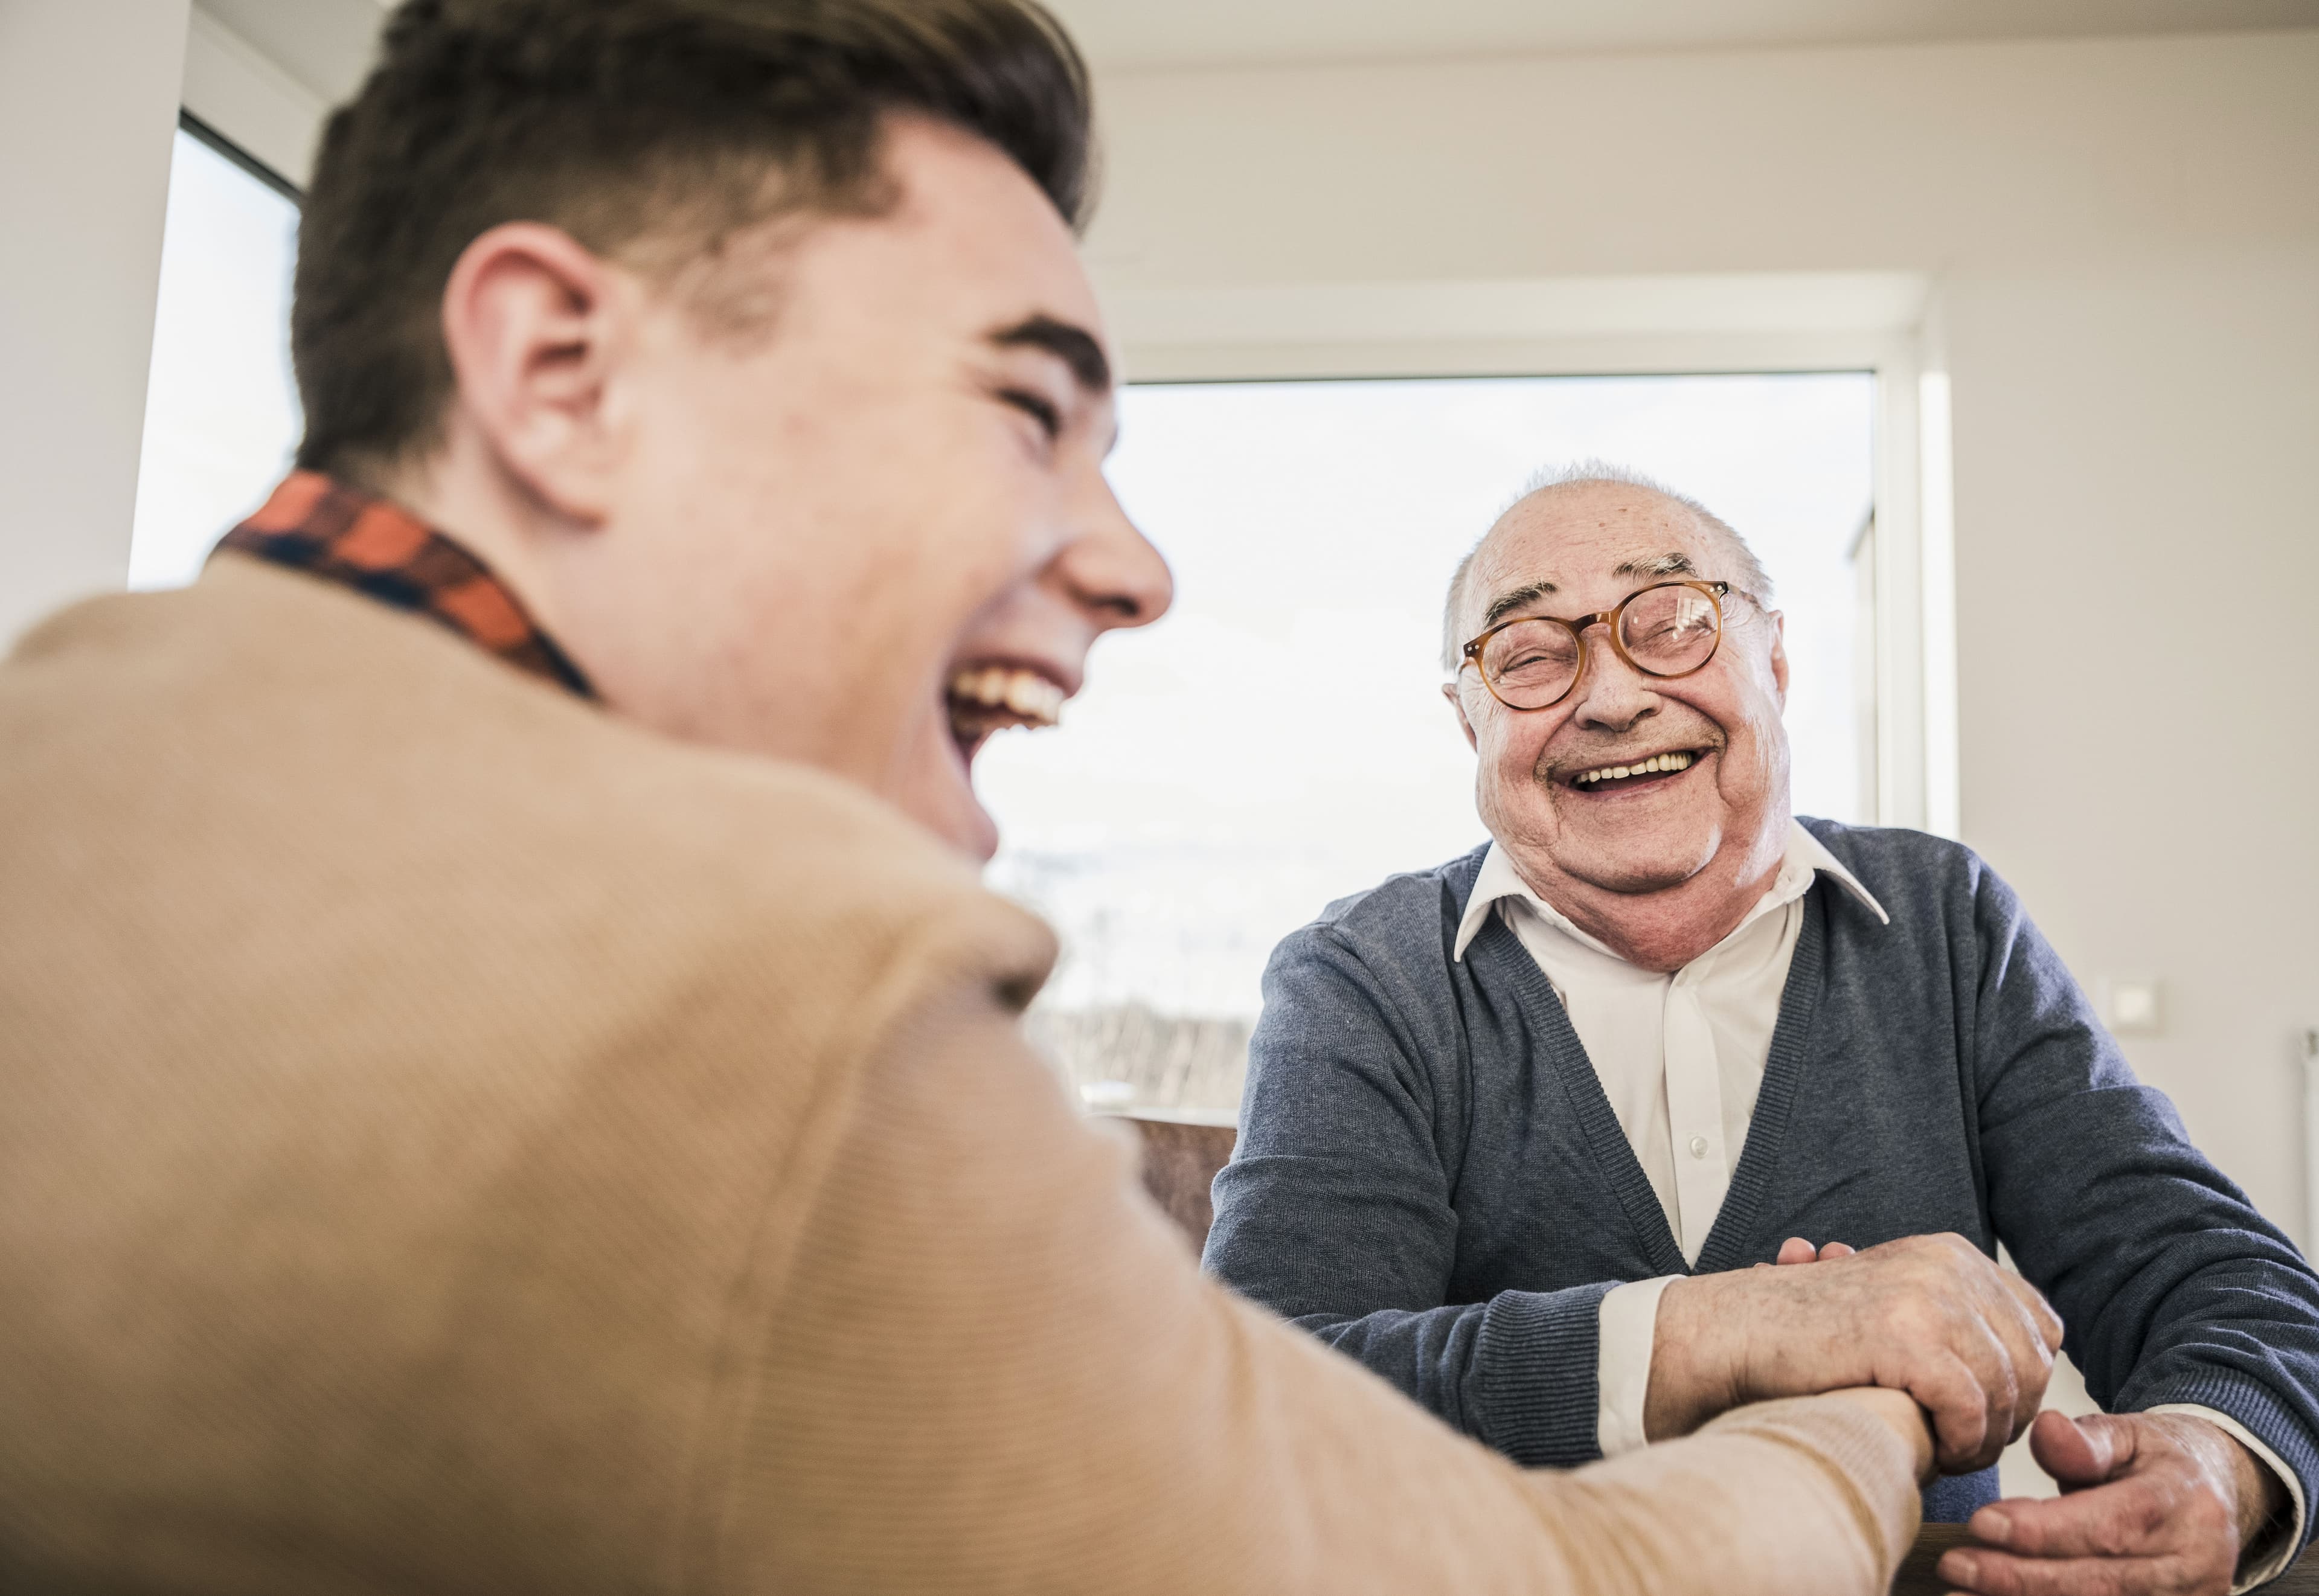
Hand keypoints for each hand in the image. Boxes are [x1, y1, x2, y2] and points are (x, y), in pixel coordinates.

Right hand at [1648, 1232, 2063, 1472]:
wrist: (1733, 1333)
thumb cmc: (1807, 1333)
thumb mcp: (1896, 1303)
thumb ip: (1956, 1315)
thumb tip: (2031, 1353)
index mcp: (1951, 1252)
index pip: (2041, 1325)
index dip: (2024, 1380)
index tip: (1988, 1413)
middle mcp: (1948, 1264)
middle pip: (2033, 1361)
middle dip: (2010, 1416)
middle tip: (1968, 1445)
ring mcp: (1928, 1296)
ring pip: (2007, 1390)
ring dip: (1984, 1438)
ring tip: (1948, 1453)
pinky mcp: (1904, 1337)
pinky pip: (1970, 1407)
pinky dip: (1960, 1442)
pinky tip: (1935, 1453)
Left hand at [1938, 1411, 2285, 1595]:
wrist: (2218, 1494)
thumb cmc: (2159, 1462)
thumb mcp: (2128, 1433)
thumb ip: (2086, 1440)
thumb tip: (2047, 1431)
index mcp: (2180, 1504)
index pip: (2107, 1525)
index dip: (2041, 1531)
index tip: (1981, 1523)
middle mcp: (2192, 1563)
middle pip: (2098, 1582)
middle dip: (2019, 1579)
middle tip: (1955, 1566)